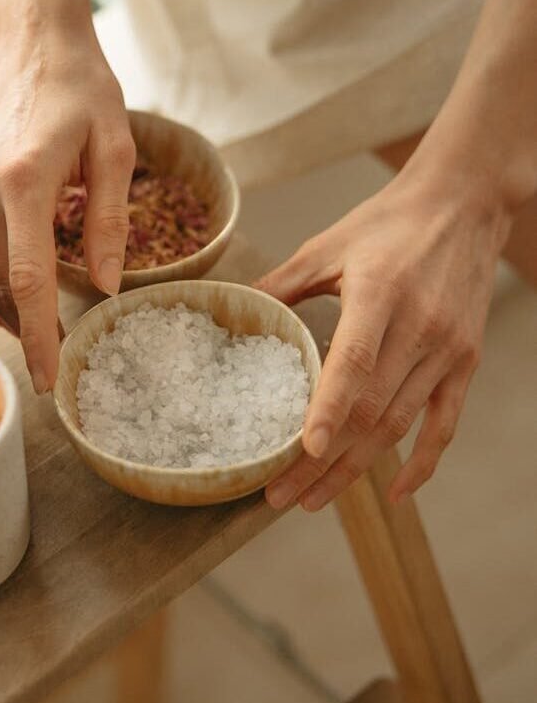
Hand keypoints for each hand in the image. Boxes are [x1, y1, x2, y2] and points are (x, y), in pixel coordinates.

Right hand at [0, 0, 133, 392]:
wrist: (32, 42)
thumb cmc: (80, 86)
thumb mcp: (115, 149)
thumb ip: (111, 222)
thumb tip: (107, 286)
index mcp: (24, 181)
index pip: (29, 280)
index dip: (39, 336)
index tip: (48, 378)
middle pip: (2, 287)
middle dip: (29, 333)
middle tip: (58, 366)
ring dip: (13, 312)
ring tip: (45, 338)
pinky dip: (0, 281)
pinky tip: (23, 297)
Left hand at [257, 176, 510, 509]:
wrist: (465, 203)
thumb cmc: (388, 222)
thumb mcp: (328, 244)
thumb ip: (283, 283)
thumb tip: (236, 308)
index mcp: (380, 294)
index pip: (353, 363)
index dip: (328, 411)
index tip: (303, 452)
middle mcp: (420, 328)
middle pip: (370, 410)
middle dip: (323, 461)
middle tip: (281, 496)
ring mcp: (447, 350)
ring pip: (398, 426)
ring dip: (356, 470)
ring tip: (314, 499)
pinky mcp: (465, 362)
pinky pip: (445, 424)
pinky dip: (421, 463)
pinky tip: (394, 492)